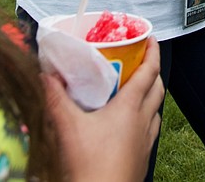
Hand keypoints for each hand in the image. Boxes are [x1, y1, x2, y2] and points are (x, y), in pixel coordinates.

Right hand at [43, 37, 164, 181]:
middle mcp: (143, 121)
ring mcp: (146, 140)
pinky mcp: (143, 157)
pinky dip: (145, 119)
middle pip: (158, 88)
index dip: (152, 52)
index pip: (149, 71)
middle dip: (152, 71)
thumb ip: (55, 98)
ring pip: (156, 110)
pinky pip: (150, 130)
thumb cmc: (90, 166)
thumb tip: (46, 76)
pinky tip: (128, 125)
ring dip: (150, 96)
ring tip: (134, 91)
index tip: (150, 39)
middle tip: (139, 62)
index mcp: (130, 107)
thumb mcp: (67, 126)